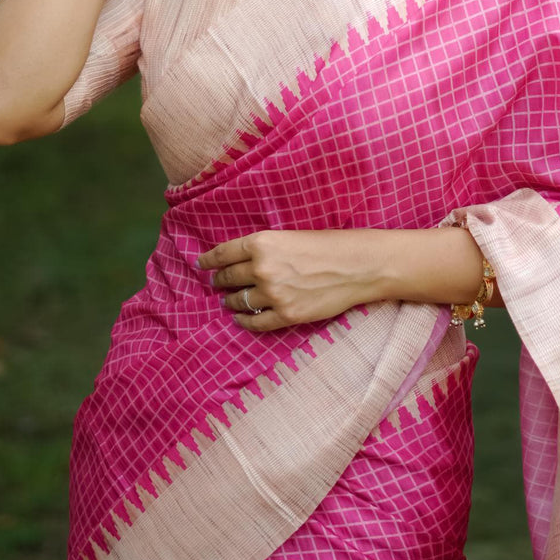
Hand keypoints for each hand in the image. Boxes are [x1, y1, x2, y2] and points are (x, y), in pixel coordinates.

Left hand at [197, 229, 380, 332]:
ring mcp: (273, 294)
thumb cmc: (329, 245)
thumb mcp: (290, 236)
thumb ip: (265, 249)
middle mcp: (262, 268)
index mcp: (262, 243)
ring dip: (231, 302)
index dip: (208, 260)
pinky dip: (244, 321)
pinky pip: (256, 322)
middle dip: (220, 282)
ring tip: (229, 302)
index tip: (201, 264)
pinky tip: (241, 319)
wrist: (357, 266)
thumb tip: (243, 260)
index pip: (223, 254)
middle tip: (217, 284)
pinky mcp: (286, 314)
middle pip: (228, 278)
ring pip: (238, 301)